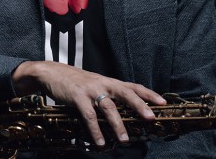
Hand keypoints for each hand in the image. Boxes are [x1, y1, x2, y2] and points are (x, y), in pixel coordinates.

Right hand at [12, 61, 166, 146]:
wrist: (52, 72)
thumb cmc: (77, 82)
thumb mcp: (96, 85)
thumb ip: (109, 96)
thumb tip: (125, 114)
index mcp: (110, 82)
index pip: (134, 87)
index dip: (149, 94)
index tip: (163, 103)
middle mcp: (104, 84)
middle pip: (126, 93)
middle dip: (139, 106)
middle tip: (151, 118)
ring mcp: (91, 90)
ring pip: (109, 107)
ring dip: (117, 125)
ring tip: (124, 140)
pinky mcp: (78, 98)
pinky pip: (89, 116)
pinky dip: (95, 130)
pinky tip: (100, 142)